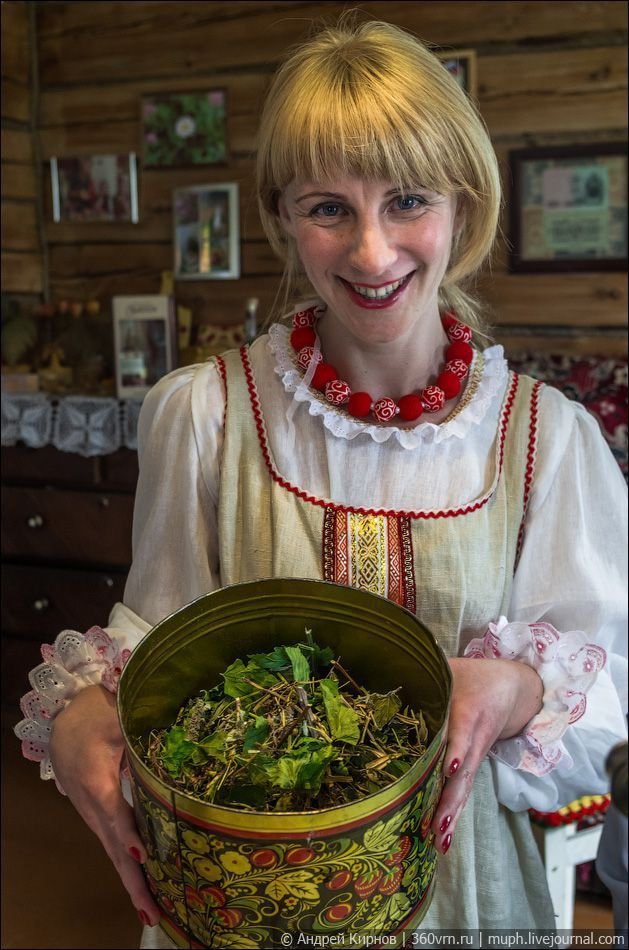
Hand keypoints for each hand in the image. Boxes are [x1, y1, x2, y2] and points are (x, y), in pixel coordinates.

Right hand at [49, 684, 160, 925]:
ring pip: (111, 848)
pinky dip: (124, 864)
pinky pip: (110, 840)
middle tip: (153, 911)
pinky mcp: (94, 811)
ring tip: (151, 909)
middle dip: (133, 880)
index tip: (143, 857)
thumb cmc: (98, 714)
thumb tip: (177, 753)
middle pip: (112, 845)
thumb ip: (143, 740)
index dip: (128, 835)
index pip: (114, 813)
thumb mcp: (120, 720)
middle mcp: (91, 803)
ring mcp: (90, 810)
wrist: (66, 716)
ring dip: (130, 879)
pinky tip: (140, 882)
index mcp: (96, 779)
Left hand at [431, 657, 542, 853]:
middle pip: (463, 771)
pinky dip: (453, 814)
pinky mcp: (473, 765)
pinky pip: (463, 790)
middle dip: (450, 799)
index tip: (450, 767)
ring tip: (439, 841)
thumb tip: (380, 673)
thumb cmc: (471, 677)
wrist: (512, 688)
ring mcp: (475, 755)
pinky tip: (442, 839)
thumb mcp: (449, 669)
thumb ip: (422, 673)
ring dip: (451, 814)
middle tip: (437, 825)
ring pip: (464, 787)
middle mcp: (474, 737)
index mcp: (468, 710)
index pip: (463, 732)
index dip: (457, 749)